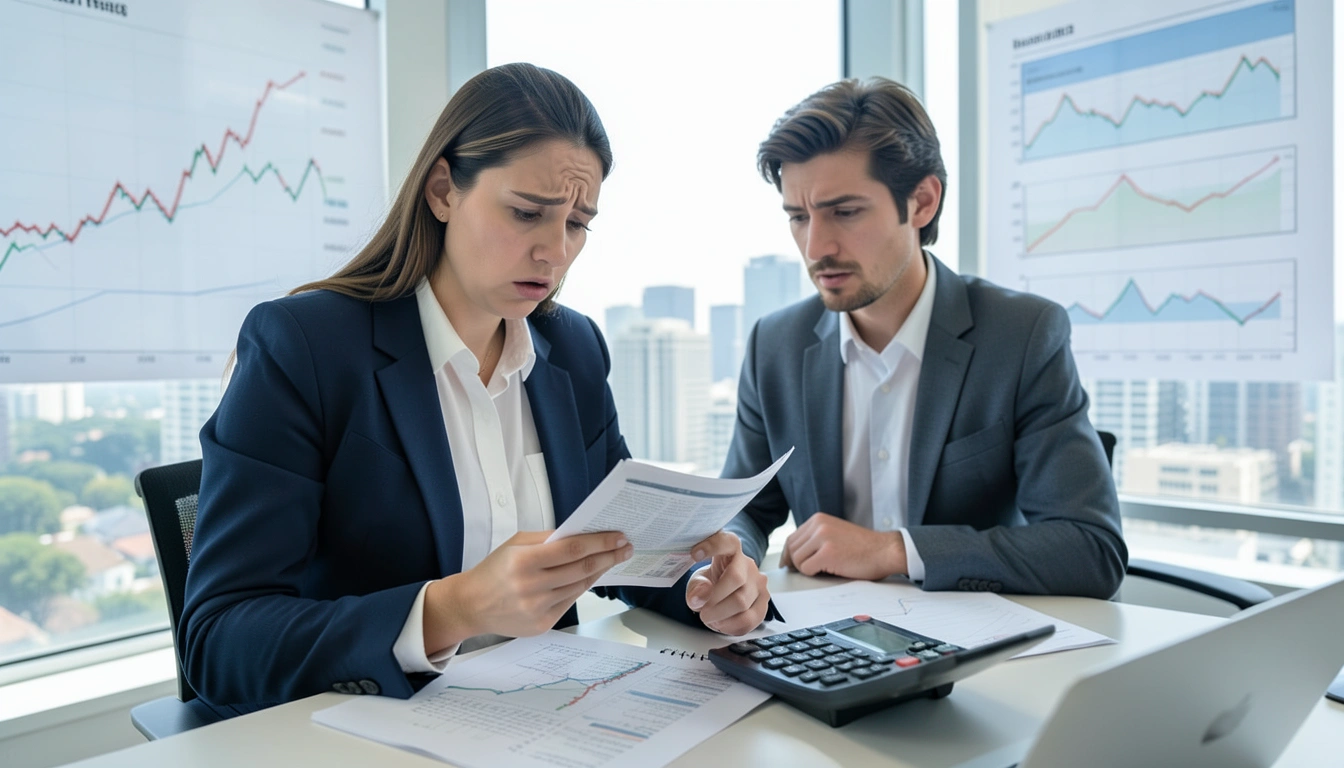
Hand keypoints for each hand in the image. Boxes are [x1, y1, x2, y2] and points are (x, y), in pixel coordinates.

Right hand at [423, 531, 631, 652]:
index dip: (599, 542)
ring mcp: (538, 609)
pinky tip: (591, 576)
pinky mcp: (542, 625)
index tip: (619, 536)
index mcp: (523, 561)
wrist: (471, 605)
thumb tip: (582, 534)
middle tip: (625, 547)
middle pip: (581, 569)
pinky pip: (570, 602)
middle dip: (608, 556)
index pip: (572, 549)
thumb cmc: (494, 570)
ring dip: (600, 571)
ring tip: (613, 558)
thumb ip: (547, 538)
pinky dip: (582, 587)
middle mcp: (531, 587)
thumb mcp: (515, 544)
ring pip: (579, 586)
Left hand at [684, 531, 769, 635]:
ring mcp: (760, 585)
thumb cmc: (711, 582)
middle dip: (714, 599)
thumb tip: (700, 597)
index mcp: (732, 551)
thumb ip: (696, 587)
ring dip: (720, 616)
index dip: (712, 545)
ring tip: (709, 618)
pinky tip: (721, 624)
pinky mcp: (764, 604)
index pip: (727, 541)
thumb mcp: (698, 581)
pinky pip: (749, 620)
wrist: (726, 595)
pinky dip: (730, 627)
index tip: (694, 554)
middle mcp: (749, 566)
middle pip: (735, 578)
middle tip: (701, 611)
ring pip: (742, 603)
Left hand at [780, 513, 905, 579]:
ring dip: (807, 569)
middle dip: (796, 563)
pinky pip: (807, 569)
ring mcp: (822, 538)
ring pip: (797, 560)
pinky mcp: (827, 553)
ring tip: (824, 569)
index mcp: (818, 519)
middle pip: (791, 549)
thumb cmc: (863, 547)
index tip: (789, 565)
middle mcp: (818, 525)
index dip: (789, 555)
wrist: (885, 550)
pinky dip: (814, 574)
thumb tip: (792, 556)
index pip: (792, 538)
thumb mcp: (835, 533)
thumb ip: (816, 538)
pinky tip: (829, 571)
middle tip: (809, 571)